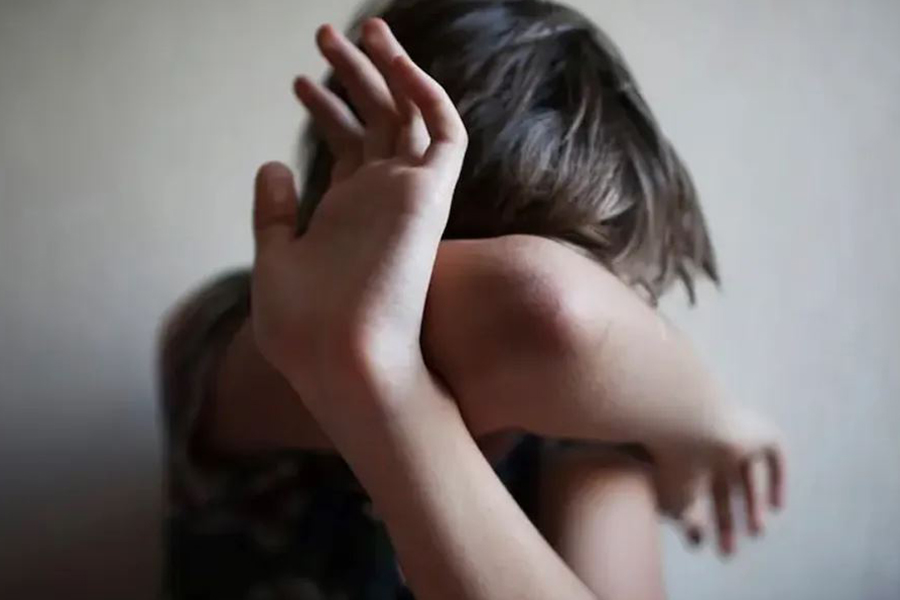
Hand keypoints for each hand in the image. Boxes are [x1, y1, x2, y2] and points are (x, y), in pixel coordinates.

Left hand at [250, 19, 466, 430]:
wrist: (340, 367)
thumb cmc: (303, 331)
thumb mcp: (275, 262)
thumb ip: (276, 214)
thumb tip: (271, 164)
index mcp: (347, 215)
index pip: (348, 147)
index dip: (328, 110)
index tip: (301, 82)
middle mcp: (381, 200)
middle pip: (378, 122)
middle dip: (356, 76)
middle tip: (326, 36)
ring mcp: (408, 197)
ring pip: (410, 116)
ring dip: (389, 69)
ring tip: (356, 29)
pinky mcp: (430, 197)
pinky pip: (443, 133)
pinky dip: (426, 94)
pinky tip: (397, 62)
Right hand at [653, 406, 785, 556]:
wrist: (681, 419)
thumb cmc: (666, 462)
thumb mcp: (673, 498)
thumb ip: (685, 521)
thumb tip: (698, 540)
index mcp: (678, 456)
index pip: (690, 491)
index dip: (695, 519)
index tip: (699, 541)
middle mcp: (704, 444)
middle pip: (718, 485)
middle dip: (724, 518)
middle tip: (728, 548)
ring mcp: (730, 434)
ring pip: (745, 473)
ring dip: (751, 504)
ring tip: (757, 532)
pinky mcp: (757, 430)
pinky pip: (773, 457)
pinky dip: (776, 481)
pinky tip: (777, 507)